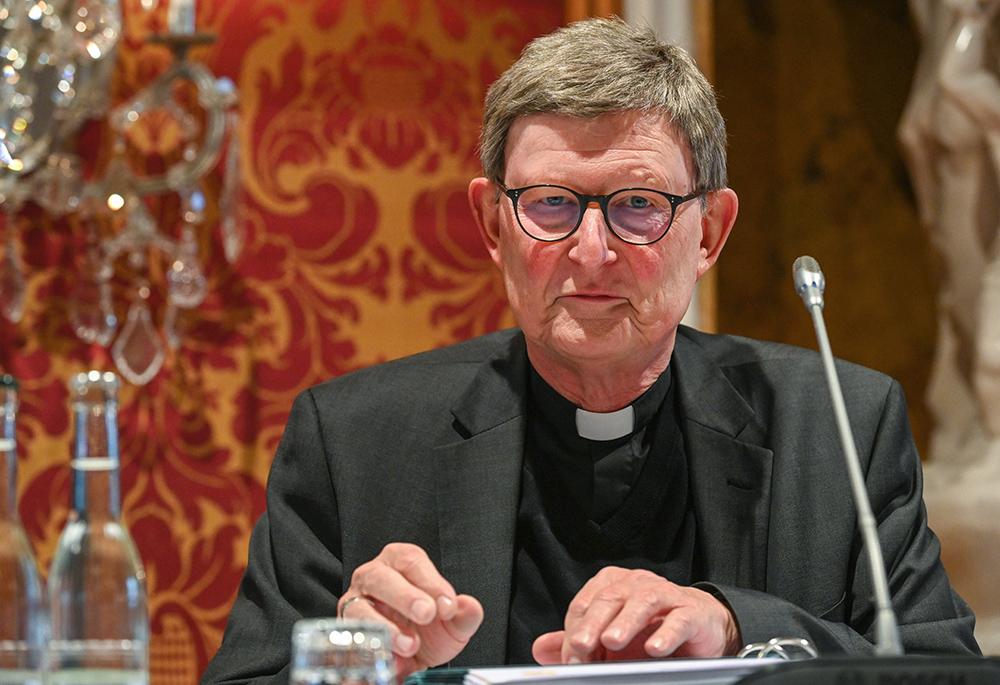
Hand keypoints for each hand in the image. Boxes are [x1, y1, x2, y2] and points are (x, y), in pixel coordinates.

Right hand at [338, 543, 483, 677]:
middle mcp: (373, 576)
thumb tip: (470, 607)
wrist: (411, 657)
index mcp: (400, 561)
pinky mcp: (346, 632)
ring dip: (386, 628)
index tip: (447, 606)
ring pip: (361, 608)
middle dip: (405, 597)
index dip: (431, 582)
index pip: (412, 561)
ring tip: (410, 645)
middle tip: (426, 615)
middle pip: (381, 578)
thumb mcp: (452, 622)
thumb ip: (464, 614)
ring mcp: (355, 603)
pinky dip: (371, 650)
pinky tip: (392, 660)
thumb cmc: (428, 628)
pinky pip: (352, 639)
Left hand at [531, 567, 740, 664]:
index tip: (571, 659)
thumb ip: (576, 642)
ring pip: (641, 602)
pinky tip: (654, 649)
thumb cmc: (650, 628)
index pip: (585, 604)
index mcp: (611, 585)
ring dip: (625, 622)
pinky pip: (678, 620)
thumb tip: (541, 649)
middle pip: (609, 598)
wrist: (700, 625)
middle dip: (592, 624)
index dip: (574, 631)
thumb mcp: (608, 637)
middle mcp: (635, 584)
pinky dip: (666, 634)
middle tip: (581, 646)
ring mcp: (665, 594)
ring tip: (611, 641)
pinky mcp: (691, 612)